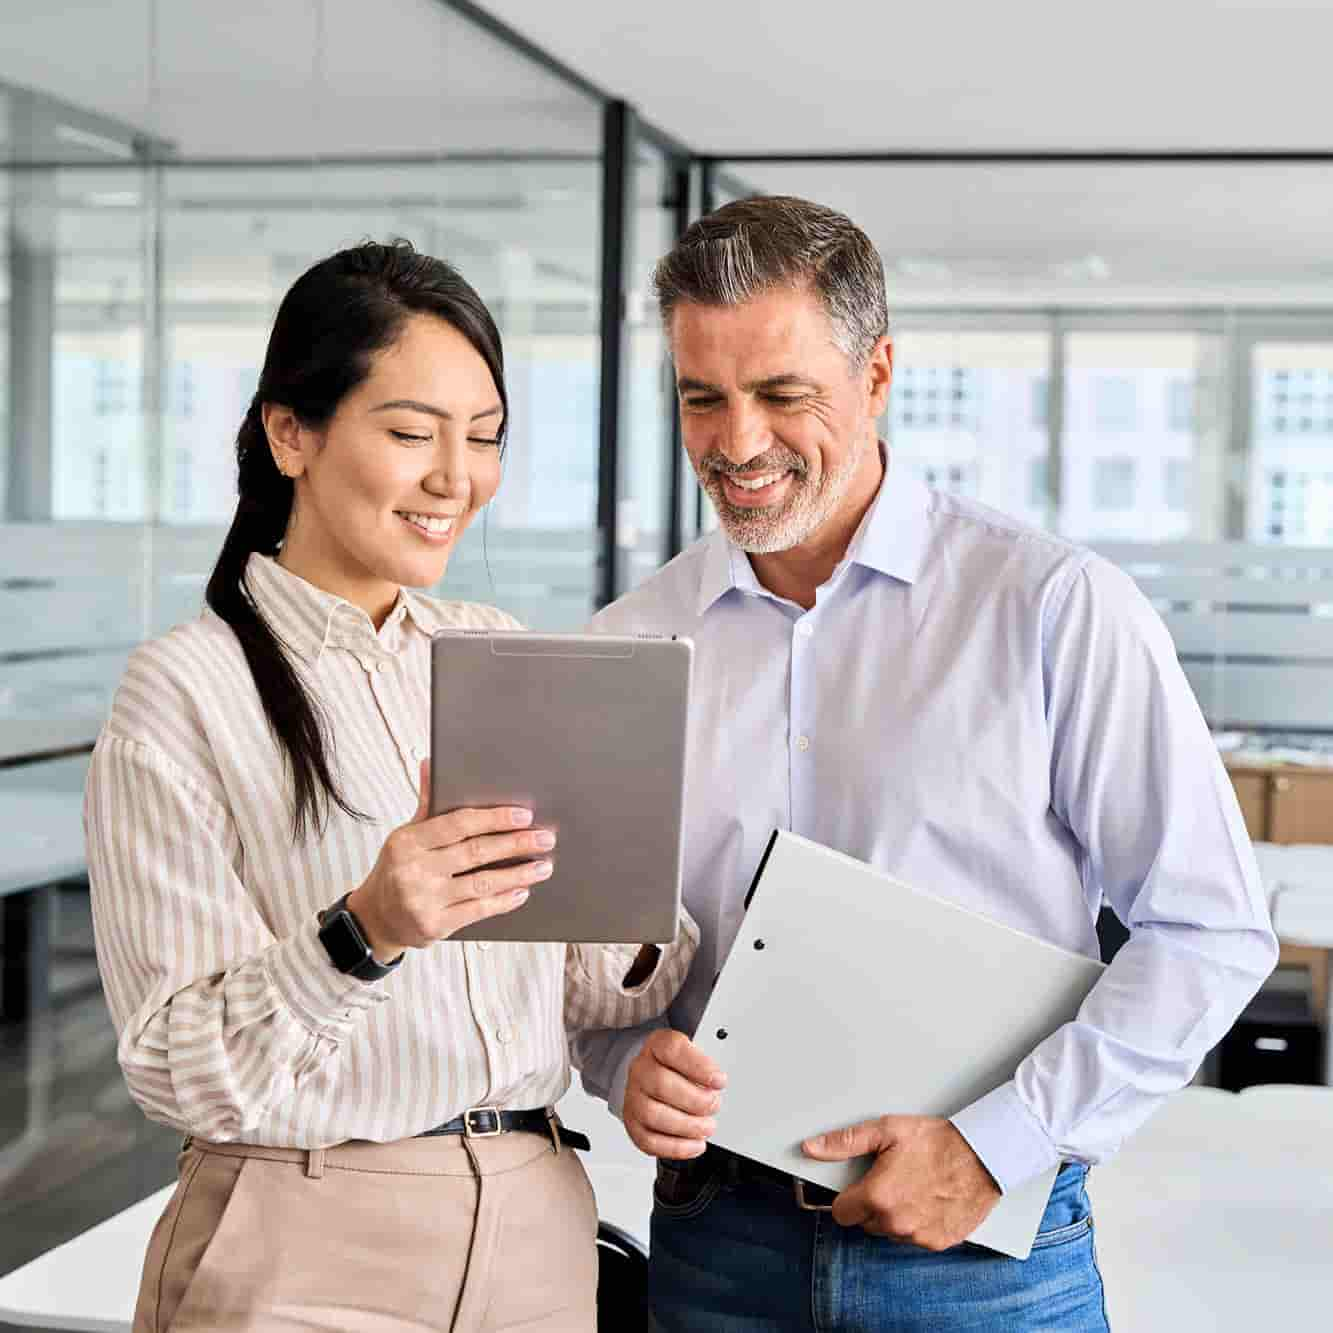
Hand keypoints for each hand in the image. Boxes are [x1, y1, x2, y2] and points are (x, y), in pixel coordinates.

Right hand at [347, 759, 554, 959]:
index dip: (494, 818)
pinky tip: (522, 891)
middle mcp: (414, 870)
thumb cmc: (398, 869)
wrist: (376, 919)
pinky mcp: (435, 926)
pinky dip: (504, 900)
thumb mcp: (406, 836)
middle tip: (545, 838)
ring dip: (518, 874)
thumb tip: (431, 763)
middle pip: (476, 852)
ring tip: (543, 866)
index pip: (458, 824)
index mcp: (408, 841)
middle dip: (516, 844)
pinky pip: (478, 910)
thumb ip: (427, 804)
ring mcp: (424, 900)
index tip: (524, 815)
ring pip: (482, 882)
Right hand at [623, 1029, 726, 1159]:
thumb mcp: (692, 1054)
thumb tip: (719, 1083)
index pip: (672, 1049)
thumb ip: (705, 1065)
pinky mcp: (633, 1124)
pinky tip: (694, 1144)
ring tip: (707, 1126)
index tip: (719, 1080)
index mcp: (657, 1046)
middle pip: (661, 1084)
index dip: (698, 1066)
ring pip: (653, 1115)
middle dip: (695, 1100)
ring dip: (687, 1126)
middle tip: (714, 1105)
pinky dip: (676, 1147)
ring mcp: (634, 1097)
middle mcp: (641, 1070)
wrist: (651, 1076)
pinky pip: (648, 1140)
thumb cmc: (677, 1067)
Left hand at [802, 1115, 1000, 1250]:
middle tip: (890, 1178)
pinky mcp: (937, 1242)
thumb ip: (844, 1142)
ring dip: (894, 1215)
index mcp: (877, 1196)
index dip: (847, 1197)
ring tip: (912, 1185)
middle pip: (865, 1222)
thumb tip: (812, 1147)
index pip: (840, 1212)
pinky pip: (915, 1237)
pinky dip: (917, 1223)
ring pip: (890, 1231)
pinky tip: (927, 1199)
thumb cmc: (937, 1141)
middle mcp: (895, 1222)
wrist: (982, 1155)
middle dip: (872, 1204)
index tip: (858, 1186)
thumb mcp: (886, 1130)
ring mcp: (917, 1236)